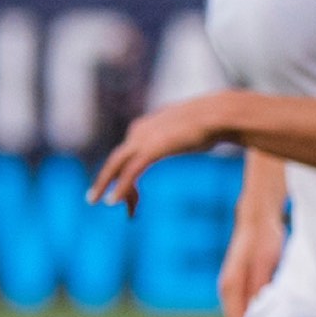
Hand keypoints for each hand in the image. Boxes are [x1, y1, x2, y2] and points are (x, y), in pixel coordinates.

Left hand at [88, 96, 229, 209]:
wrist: (222, 115)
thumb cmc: (212, 123)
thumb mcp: (190, 132)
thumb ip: (180, 135)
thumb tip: (188, 137)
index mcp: (146, 126)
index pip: (127, 153)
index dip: (124, 175)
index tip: (132, 195)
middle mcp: (140, 130)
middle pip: (117, 160)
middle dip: (105, 180)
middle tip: (93, 199)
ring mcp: (145, 138)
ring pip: (117, 166)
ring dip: (105, 185)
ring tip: (95, 202)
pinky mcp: (152, 149)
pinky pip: (131, 172)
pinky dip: (121, 188)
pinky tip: (113, 201)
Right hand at [216, 217, 283, 316]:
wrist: (259, 219)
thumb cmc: (263, 240)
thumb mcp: (264, 264)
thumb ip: (258, 289)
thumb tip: (257, 315)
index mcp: (230, 288)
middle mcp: (228, 291)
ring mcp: (235, 289)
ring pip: (246, 316)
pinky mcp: (244, 285)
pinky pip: (251, 307)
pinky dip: (262, 313)